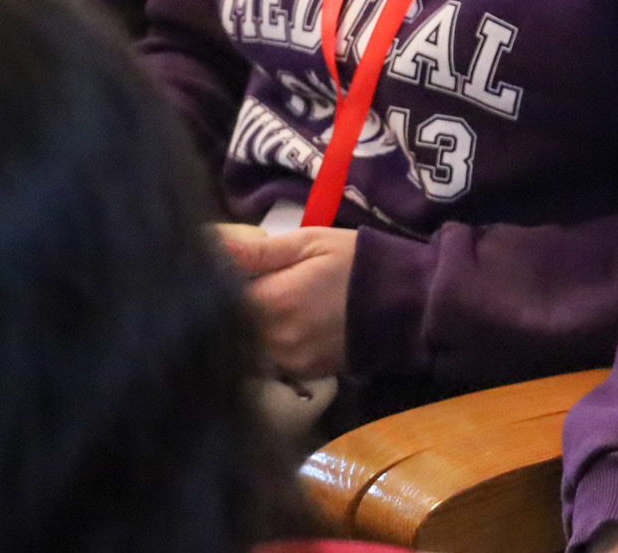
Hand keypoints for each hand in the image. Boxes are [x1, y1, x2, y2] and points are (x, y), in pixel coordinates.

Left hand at [217, 224, 356, 378]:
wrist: (407, 303)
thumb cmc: (357, 262)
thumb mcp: (312, 242)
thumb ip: (260, 251)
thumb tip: (211, 245)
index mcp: (274, 300)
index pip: (220, 295)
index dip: (221, 282)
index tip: (234, 271)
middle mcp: (275, 338)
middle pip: (230, 327)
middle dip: (232, 308)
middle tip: (255, 287)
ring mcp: (288, 361)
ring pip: (247, 348)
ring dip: (249, 329)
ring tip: (270, 307)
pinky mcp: (302, 374)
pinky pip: (269, 361)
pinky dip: (268, 346)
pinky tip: (284, 328)